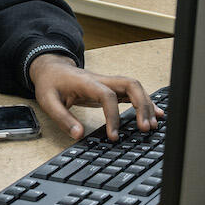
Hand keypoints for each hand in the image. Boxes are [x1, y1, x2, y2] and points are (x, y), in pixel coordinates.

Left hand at [29, 53, 163, 140]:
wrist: (52, 68)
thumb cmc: (51, 83)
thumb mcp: (48, 101)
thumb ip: (63, 118)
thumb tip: (79, 135)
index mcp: (87, 83)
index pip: (107, 95)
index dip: (113, 116)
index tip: (114, 136)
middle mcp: (103, 80)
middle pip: (131, 85)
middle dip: (142, 105)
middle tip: (144, 128)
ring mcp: (109, 83)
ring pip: (136, 88)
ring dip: (147, 105)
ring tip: (152, 126)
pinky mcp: (112, 88)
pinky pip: (133, 93)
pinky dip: (146, 103)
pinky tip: (156, 114)